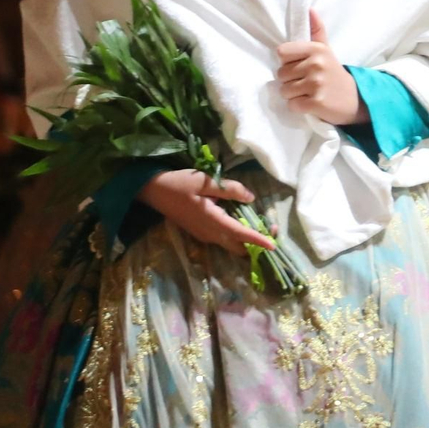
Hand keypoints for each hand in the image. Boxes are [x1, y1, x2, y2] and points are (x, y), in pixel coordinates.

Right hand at [136, 168, 274, 256]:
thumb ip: (230, 189)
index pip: (240, 234)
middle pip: (237, 246)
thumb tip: (251, 198)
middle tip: (272, 229)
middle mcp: (209, 233)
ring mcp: (203, 235)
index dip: (258, 240)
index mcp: (212, 220)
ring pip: (230, 244)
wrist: (154, 191)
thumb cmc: (180, 184)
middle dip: (256, 243)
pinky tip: (242, 221)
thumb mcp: (206, 181)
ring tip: (262, 225)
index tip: (273, 246)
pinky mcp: (200, 232)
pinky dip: (236, 236)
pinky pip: (222, 239)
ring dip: (246, 240)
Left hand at [275, 10, 364, 125]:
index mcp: (317, 49)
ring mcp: (317, 84)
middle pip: (281, 74)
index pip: (282, 52)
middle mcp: (316, 64)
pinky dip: (298, 107)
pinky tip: (311, 103)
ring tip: (308, 93)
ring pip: (284, 90)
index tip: (300, 67)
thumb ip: (317, 31)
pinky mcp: (316, 103)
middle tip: (306, 82)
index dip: (287, 62)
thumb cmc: (334, 73)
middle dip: (290, 81)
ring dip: (293, 95)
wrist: (356, 99)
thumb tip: (310, 9)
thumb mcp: (327, 50)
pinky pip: (292, 105)